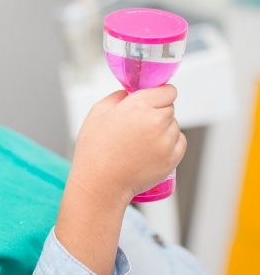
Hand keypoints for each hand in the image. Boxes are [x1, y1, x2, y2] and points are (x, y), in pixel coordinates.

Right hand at [70, 85, 185, 205]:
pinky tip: (151, 148)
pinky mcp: (172, 159)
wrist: (101, 183)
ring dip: (163, 128)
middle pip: (170, 107)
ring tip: (141, 139)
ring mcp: (166, 141)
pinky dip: (170, 143)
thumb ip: (117, 96)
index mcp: (138, 105)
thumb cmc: (95, 149)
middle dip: (157, 111)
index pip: (167, 90)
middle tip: (139, 123)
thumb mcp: (97, 112)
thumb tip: (129, 93)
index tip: (152, 98)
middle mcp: (155, 121)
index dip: (159, 93)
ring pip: (174, 125)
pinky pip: (180, 142)